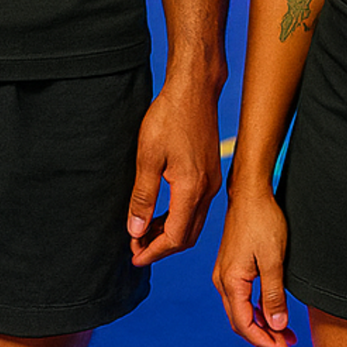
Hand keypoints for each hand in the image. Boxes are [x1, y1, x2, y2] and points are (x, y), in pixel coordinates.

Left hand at [126, 79, 221, 266]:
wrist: (194, 90)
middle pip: (187, 236)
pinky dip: (178, 217)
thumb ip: (143, 197)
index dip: (153, 251)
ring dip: (170, 233)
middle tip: (136, 248)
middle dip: (161, 247)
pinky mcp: (211, 172)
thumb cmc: (169, 117)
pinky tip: (161, 212)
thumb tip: (136, 230)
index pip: (175, 237)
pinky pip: (197, 207)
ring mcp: (212, 181)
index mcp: (191, 189)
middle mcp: (207, 190)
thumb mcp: (148, 157)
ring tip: (144, 232)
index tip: (134, 256)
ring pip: (192, 222)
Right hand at [212, 186, 296, 346]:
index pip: (245, 325)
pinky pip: (242, 298)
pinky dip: (258, 309)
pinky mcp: (232, 267)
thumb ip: (273, 295)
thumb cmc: (263, 222)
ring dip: (263, 325)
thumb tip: (277, 326)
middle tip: (289, 345)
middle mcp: (222, 280)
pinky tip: (274, 312)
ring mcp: (225, 273)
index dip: (265, 342)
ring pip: (241, 311)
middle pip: (240, 322)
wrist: (250, 193)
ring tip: (287, 333)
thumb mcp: (274, 260)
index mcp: (230, 281)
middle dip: (265, 338)